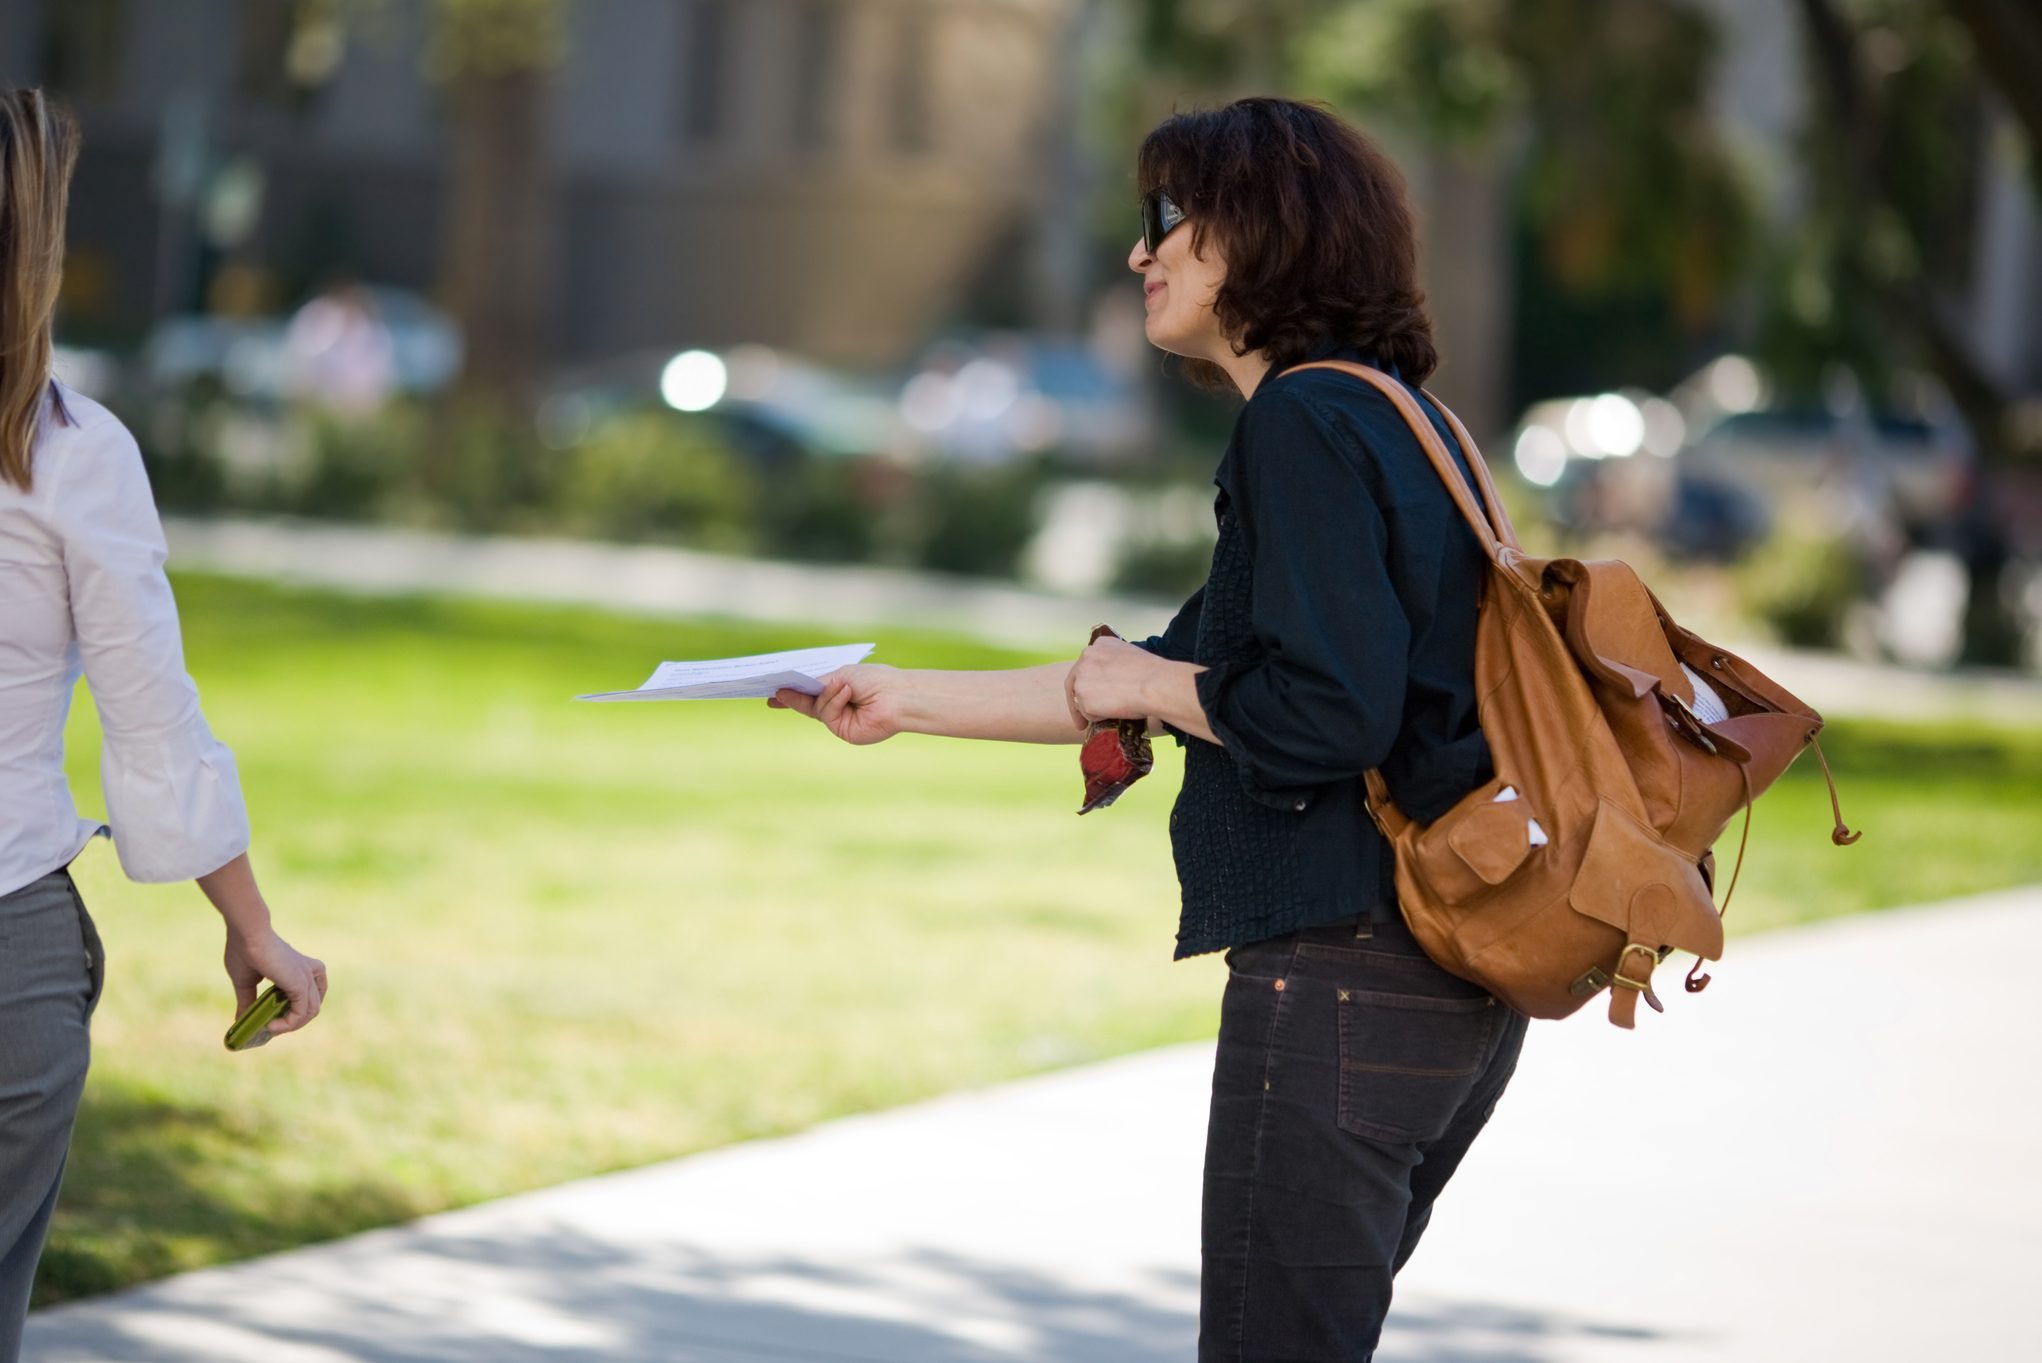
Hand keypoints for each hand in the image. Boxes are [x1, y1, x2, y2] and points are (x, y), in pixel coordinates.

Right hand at [224, 926, 326, 1038]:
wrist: (247, 934)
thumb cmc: (243, 951)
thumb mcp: (246, 982)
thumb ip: (248, 1001)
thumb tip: (239, 1020)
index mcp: (301, 968)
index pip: (308, 997)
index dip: (293, 1013)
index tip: (273, 1021)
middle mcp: (310, 971)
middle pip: (311, 1007)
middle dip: (292, 1022)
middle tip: (272, 1026)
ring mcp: (307, 977)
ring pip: (309, 1013)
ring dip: (289, 1026)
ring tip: (270, 1027)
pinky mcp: (301, 984)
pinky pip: (301, 1013)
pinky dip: (287, 1024)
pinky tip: (271, 1025)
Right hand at [768, 664, 902, 744]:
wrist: (897, 696)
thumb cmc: (874, 680)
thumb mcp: (841, 675)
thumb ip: (819, 684)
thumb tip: (795, 689)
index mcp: (839, 689)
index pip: (812, 691)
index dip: (792, 692)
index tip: (774, 690)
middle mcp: (838, 705)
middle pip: (808, 704)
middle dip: (792, 698)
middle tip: (776, 694)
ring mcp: (839, 720)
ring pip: (817, 708)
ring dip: (827, 695)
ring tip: (842, 685)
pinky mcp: (843, 731)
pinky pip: (828, 715)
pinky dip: (835, 702)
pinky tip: (846, 692)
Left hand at [1067, 635, 1164, 728]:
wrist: (1156, 685)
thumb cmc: (1152, 674)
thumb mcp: (1131, 656)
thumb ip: (1114, 664)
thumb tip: (1113, 680)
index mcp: (1099, 645)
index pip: (1086, 665)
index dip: (1087, 682)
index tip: (1089, 694)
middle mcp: (1085, 657)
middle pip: (1075, 682)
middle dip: (1076, 702)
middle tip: (1081, 722)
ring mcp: (1082, 678)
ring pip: (1081, 700)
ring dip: (1091, 711)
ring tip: (1108, 717)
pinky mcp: (1083, 699)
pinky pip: (1088, 714)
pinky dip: (1099, 718)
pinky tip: (1114, 714)